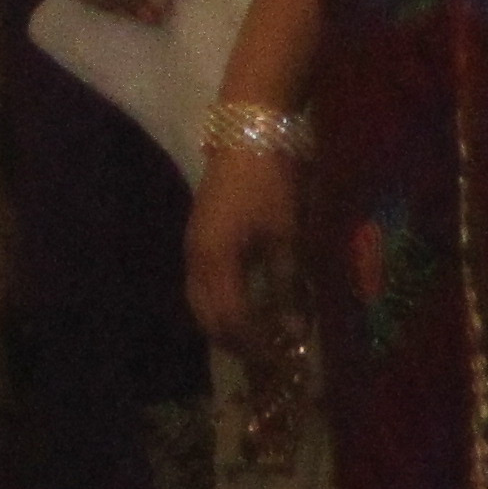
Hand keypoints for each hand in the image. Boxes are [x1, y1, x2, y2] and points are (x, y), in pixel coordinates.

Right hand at [186, 142, 300, 352]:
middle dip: (237, 342)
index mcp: (215, 263)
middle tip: (270, 356)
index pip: (232, 322)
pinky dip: (223, 303)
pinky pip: (203, 285)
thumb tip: (294, 332)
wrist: (249, 130)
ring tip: (259, 336)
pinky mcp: (199, 237)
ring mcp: (194, 248)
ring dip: (227, 325)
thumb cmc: (272, 181)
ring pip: (201, 303)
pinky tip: (246, 305)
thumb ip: (287, 285)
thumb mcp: (286, 234)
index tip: (284, 358)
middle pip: (208, 319)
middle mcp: (195, 261)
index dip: (256, 345)